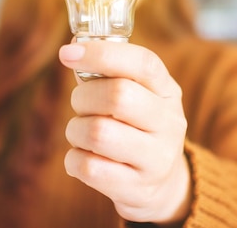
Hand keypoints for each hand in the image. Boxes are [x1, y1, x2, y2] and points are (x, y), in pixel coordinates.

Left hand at [58, 40, 191, 224]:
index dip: (101, 53)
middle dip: (83, 97)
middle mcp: (169, 123)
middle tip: (80, 104)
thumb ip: (108, 72)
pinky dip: (74, 160)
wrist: (162, 186)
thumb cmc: (136, 128)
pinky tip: (83, 157)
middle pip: (118, 96)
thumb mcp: (137, 96)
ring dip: (76, 130)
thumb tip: (74, 47)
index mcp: (168, 91)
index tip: (67, 52)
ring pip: (99, 133)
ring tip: (81, 133)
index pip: (142, 63)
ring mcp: (156, 158)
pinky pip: (89, 168)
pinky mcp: (136, 188)